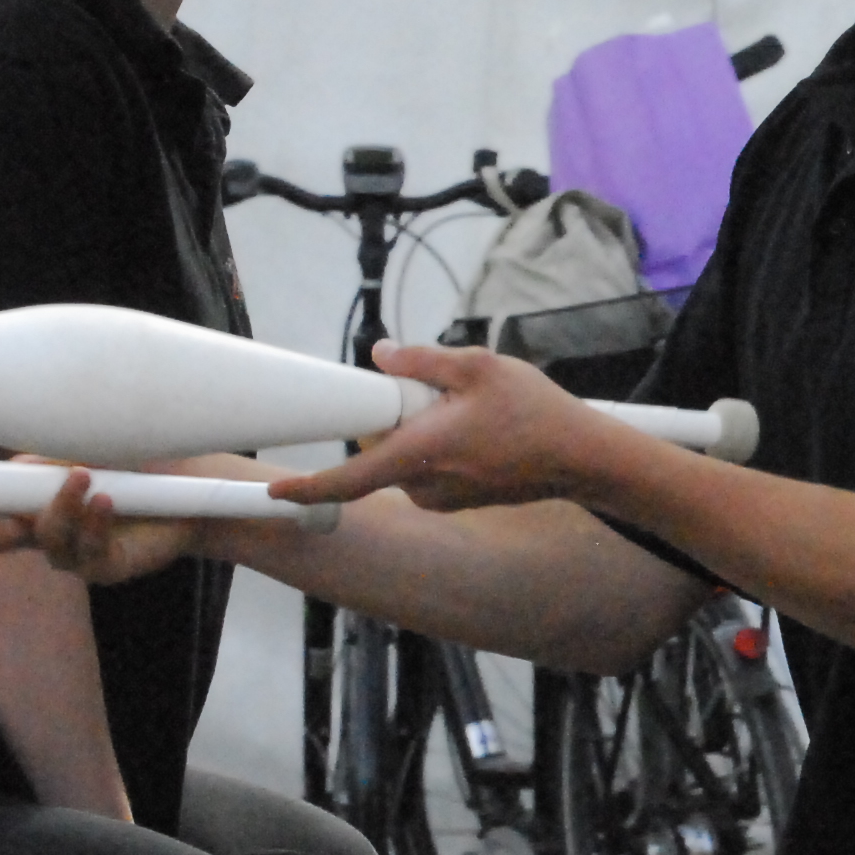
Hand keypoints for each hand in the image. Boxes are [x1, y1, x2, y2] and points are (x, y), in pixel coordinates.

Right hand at [0, 465, 201, 587]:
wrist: (193, 479)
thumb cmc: (133, 455)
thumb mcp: (80, 443)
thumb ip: (42, 458)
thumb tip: (10, 463)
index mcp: (22, 493)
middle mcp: (38, 524)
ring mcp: (69, 549)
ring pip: (45, 539)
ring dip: (60, 508)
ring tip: (86, 477)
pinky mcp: (103, 566)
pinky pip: (87, 550)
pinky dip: (95, 520)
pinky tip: (109, 499)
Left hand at [275, 341, 629, 515]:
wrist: (580, 456)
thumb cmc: (534, 412)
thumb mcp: (477, 367)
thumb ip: (421, 361)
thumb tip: (379, 356)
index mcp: (419, 455)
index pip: (347, 480)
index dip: (307, 488)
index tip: (275, 490)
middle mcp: (424, 485)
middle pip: (379, 451)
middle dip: (394, 419)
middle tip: (437, 393)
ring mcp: (442, 498)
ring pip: (405, 457)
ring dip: (420, 431)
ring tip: (471, 412)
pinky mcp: (458, 499)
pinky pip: (428, 468)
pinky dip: (439, 446)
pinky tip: (480, 429)